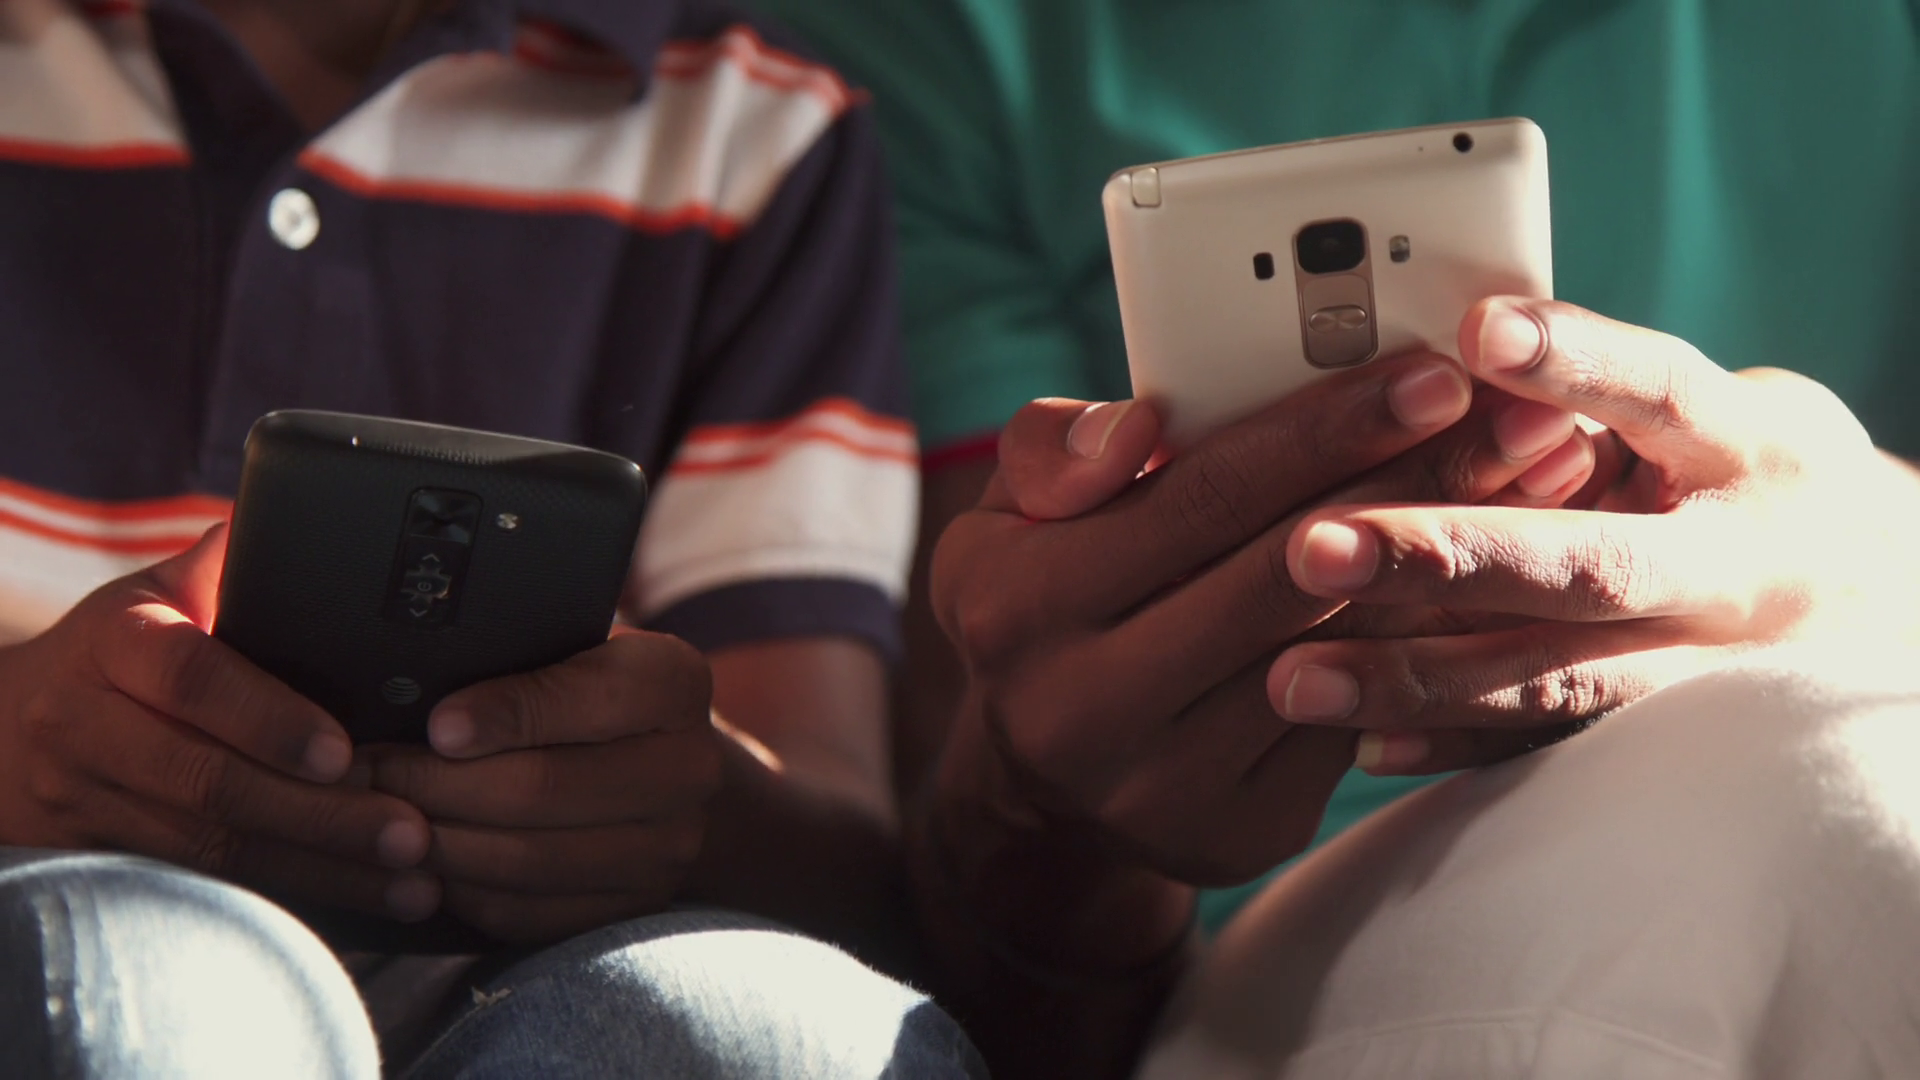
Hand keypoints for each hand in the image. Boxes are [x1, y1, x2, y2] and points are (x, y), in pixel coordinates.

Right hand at [0, 526, 438, 918]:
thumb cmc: (113, 652)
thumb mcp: (154, 595)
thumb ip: (229, 564)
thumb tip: (300, 516)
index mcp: (117, 643)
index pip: (192, 678)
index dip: (268, 718)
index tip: (341, 749)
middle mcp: (86, 725)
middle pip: (211, 783)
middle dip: (322, 815)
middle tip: (411, 833)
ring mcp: (83, 802)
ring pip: (212, 850)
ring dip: (320, 870)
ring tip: (410, 883)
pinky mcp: (97, 861)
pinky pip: (200, 887)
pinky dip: (283, 899)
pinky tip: (353, 905)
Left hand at [365, 630, 721, 943]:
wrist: (664, 768)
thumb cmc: (589, 690)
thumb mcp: (577, 646)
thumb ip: (522, 655)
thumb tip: (412, 678)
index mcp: (676, 684)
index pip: (590, 699)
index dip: (506, 714)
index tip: (435, 723)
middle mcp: (690, 769)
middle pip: (544, 789)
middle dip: (435, 783)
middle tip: (361, 771)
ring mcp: (669, 849)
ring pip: (528, 859)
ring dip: (434, 842)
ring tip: (371, 819)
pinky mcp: (633, 908)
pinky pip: (527, 911)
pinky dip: (460, 890)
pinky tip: (417, 862)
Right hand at [932, 350, 1592, 885]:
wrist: (1040, 783)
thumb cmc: (1040, 605)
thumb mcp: (1004, 518)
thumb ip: (1051, 450)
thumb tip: (1142, 427)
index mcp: (1020, 604)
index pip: (1203, 498)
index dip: (1327, 431)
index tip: (1432, 374)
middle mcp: (1085, 705)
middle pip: (1290, 574)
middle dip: (1419, 484)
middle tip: (1524, 417)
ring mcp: (1165, 780)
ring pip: (1337, 653)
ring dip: (1446, 561)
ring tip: (1534, 486)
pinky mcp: (1238, 830)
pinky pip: (1355, 719)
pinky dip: (1426, 642)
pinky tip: (1486, 579)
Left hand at [1268, 297, 1919, 773]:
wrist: (1890, 603)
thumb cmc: (1747, 478)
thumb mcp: (1713, 419)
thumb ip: (1595, 401)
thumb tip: (1437, 356)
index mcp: (1750, 453)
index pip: (1662, 393)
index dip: (1576, 363)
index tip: (1479, 331)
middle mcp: (1741, 568)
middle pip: (1590, 564)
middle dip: (1444, 555)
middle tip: (1312, 545)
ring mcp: (1714, 670)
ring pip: (1559, 680)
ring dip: (1419, 677)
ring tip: (1293, 678)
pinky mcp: (1677, 744)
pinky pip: (1555, 753)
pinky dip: (1458, 748)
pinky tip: (1364, 746)